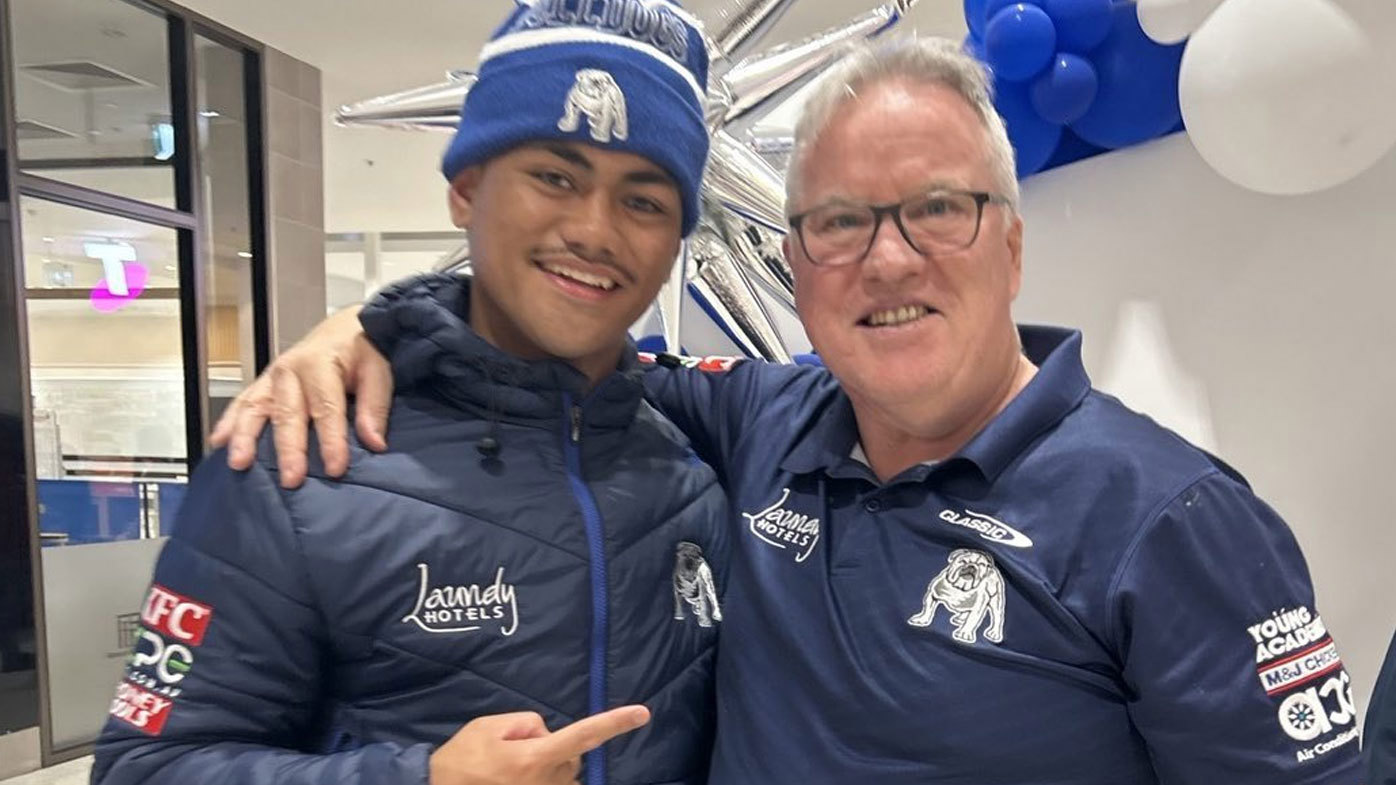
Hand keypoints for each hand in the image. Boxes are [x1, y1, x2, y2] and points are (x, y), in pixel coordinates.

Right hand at [208, 305, 393, 487]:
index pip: (326, 408)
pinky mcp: (264, 384)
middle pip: (288, 414)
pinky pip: (242, 402)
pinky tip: (218, 443)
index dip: (331, 441)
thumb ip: (375, 406)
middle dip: (288, 448)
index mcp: (320, 363)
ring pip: (255, 408)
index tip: (336, 469)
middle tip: (290, 479)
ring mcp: (272, 377)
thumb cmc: (363, 349)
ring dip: (245, 436)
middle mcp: (290, 369)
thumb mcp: (379, 369)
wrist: (345, 327)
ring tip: (239, 463)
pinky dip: (229, 422)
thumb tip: (375, 443)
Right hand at [428, 705, 649, 784]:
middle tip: (514, 748)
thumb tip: (544, 733)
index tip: (642, 713)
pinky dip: (545, 778)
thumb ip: (526, 721)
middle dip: (552, 746)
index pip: (583, 735)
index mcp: (534, 758)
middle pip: (571, 755)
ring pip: (564, 774)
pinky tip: (517, 777)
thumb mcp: (489, 726)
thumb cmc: (462, 759)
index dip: (614, 723)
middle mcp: (546, 782)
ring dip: (548, 766)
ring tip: (510, 770)